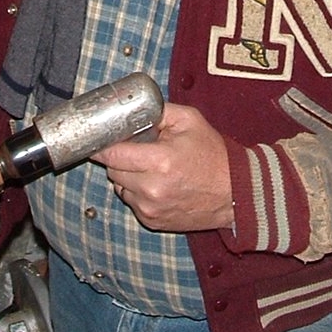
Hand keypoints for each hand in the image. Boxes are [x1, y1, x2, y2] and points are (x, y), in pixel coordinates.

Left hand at [93, 103, 233, 231]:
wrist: (235, 193)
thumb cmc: (213, 155)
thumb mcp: (190, 120)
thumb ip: (158, 111)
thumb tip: (133, 109)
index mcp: (160, 161)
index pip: (114, 154)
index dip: (102, 145)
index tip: (96, 139)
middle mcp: (151, 188)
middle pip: (113, 171)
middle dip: (119, 158)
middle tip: (135, 149)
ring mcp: (151, 208)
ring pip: (120, 188)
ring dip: (128, 176)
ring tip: (151, 168)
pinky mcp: (153, 221)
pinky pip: (132, 202)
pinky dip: (138, 192)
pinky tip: (157, 184)